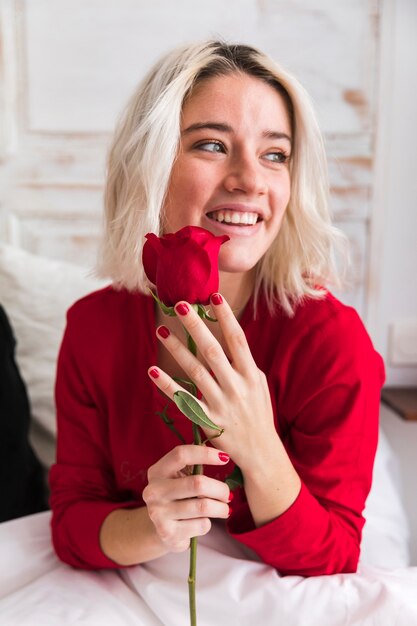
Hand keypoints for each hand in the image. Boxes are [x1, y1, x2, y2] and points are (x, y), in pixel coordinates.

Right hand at [142, 444, 230, 552]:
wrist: (162, 531)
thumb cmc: (179, 497)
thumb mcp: (181, 477)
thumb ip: (195, 464)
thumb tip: (223, 453)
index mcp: (157, 471)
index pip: (181, 454)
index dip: (205, 454)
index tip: (225, 458)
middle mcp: (153, 491)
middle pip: (197, 483)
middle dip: (220, 489)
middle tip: (228, 494)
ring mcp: (158, 513)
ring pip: (203, 506)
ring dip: (221, 508)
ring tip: (225, 508)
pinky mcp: (168, 533)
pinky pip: (201, 525)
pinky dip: (208, 523)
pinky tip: (204, 522)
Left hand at [148, 293, 278, 474]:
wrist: (261, 452)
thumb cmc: (258, 413)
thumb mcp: (258, 384)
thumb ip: (244, 363)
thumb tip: (229, 337)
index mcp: (251, 374)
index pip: (238, 339)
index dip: (226, 317)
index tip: (214, 296)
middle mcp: (237, 386)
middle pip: (213, 351)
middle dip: (196, 326)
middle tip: (180, 305)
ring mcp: (221, 404)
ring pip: (195, 372)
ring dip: (177, 349)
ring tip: (161, 330)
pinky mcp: (207, 420)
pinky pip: (184, 400)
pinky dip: (168, 385)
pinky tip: (153, 370)